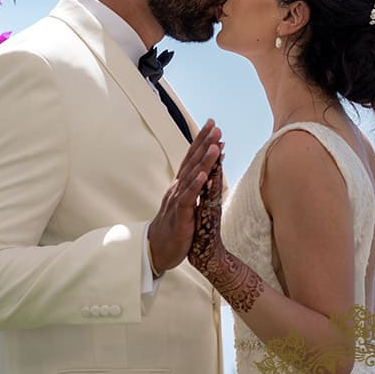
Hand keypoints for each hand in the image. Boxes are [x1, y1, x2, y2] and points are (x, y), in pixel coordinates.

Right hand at [148, 119, 220, 275]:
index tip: (212, 124)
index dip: (201, 140)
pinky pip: (187, 198)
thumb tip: (211, 166)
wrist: (158, 249)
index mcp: (181, 183)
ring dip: (204, 160)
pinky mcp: (180, 216)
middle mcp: (178, 188)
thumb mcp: (188, 201)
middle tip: (215, 127)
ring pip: (191, 177)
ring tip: (215, 146)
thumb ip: (198, 184)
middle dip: (204, 143)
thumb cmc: (176, 224)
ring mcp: (177, 201)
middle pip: (192, 161)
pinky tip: (204, 175)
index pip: (192, 157)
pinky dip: (195, 186)